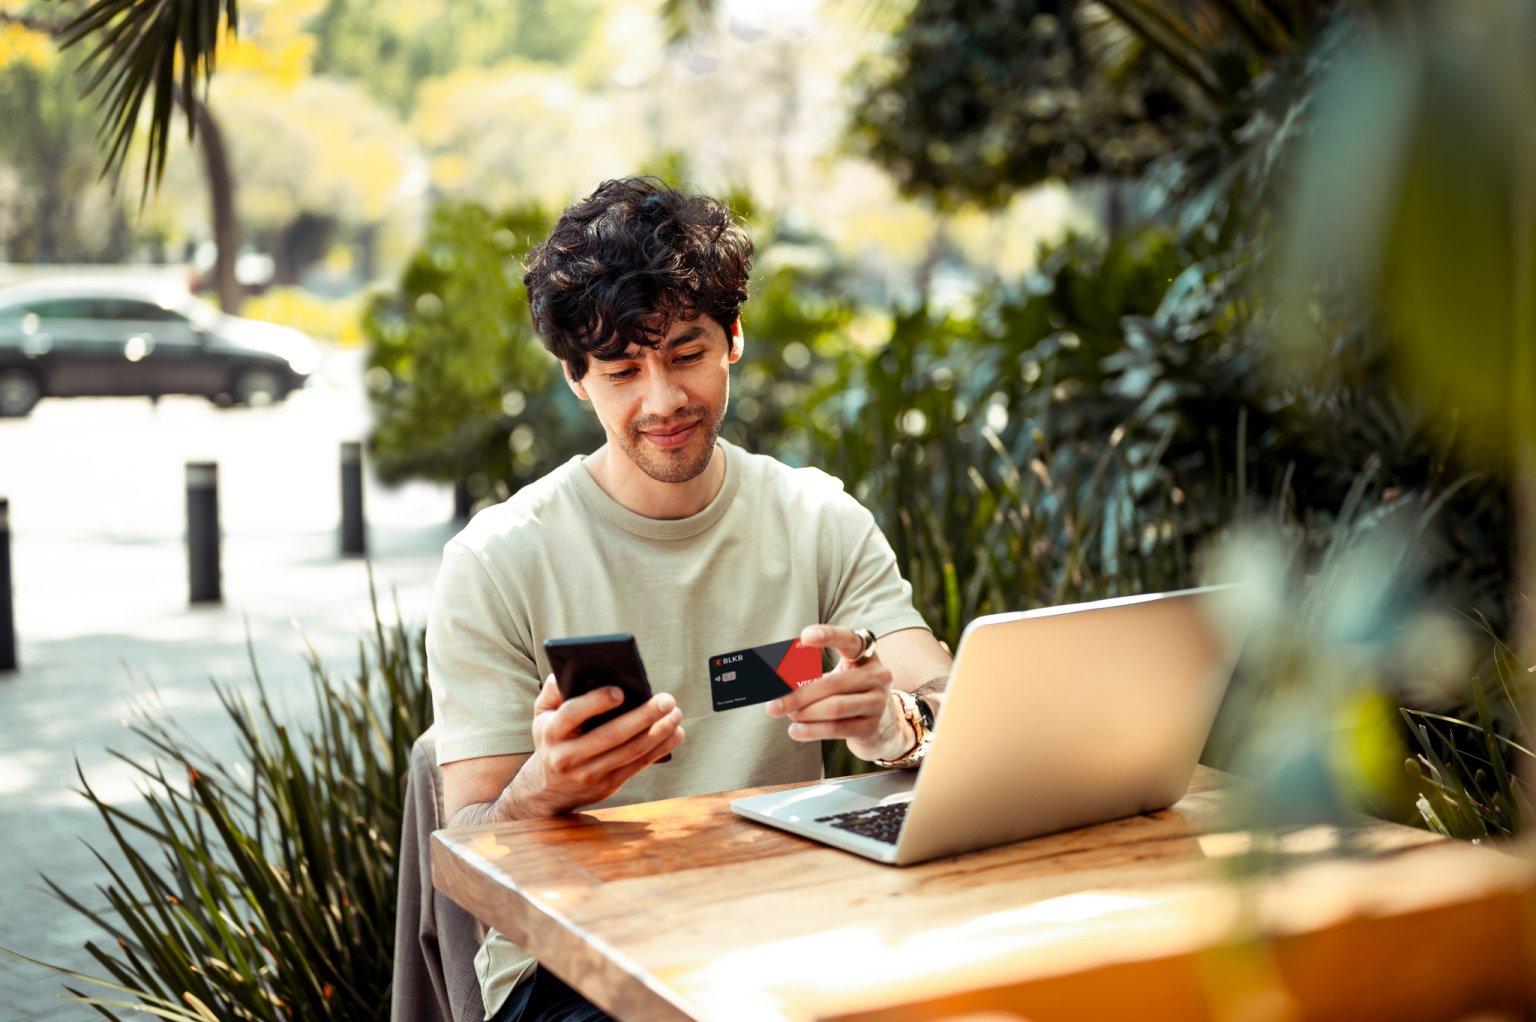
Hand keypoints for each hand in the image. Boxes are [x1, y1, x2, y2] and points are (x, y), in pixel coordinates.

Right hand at [508, 675, 683, 815]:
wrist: (548, 789)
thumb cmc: (551, 739)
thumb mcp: (542, 715)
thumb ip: (553, 691)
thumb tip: (570, 669)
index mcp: (551, 732)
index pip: (572, 714)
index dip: (596, 702)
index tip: (621, 691)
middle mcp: (568, 756)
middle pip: (611, 735)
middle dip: (643, 717)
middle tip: (666, 700)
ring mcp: (589, 774)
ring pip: (629, 752)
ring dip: (658, 733)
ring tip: (675, 714)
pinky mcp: (607, 786)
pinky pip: (638, 766)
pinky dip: (659, 749)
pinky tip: (675, 734)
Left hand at [765, 624, 913, 762]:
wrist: (885, 727)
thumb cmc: (851, 694)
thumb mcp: (838, 676)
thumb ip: (812, 674)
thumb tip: (777, 681)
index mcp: (867, 655)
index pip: (850, 640)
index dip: (829, 635)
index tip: (804, 636)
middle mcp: (878, 675)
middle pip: (833, 683)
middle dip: (799, 694)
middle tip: (773, 704)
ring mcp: (878, 702)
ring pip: (835, 707)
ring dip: (805, 712)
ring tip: (786, 715)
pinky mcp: (872, 727)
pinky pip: (838, 728)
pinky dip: (813, 730)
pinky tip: (795, 731)